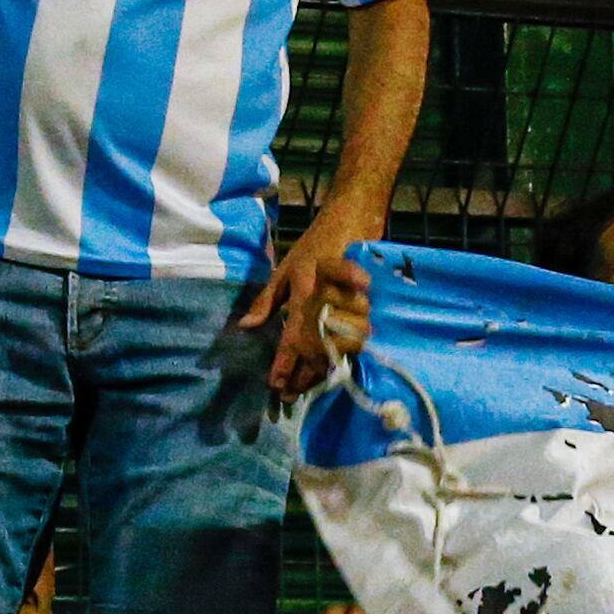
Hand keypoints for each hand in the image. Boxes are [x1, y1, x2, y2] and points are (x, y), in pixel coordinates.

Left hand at [235, 209, 376, 396]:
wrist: (355, 218)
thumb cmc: (317, 244)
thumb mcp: (286, 268)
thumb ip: (267, 300)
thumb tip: (246, 326)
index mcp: (303, 290)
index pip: (293, 334)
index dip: (284, 362)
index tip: (274, 384)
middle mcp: (326, 299)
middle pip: (315, 348)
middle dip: (301, 375)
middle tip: (288, 395)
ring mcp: (350, 304)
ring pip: (338, 348)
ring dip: (321, 370)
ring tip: (305, 387)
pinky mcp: (367, 306)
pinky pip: (357, 340)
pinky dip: (341, 357)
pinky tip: (328, 371)